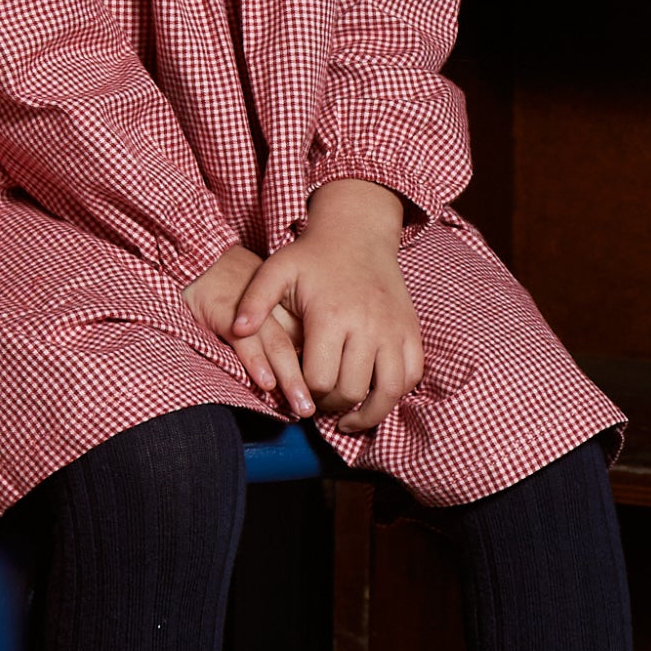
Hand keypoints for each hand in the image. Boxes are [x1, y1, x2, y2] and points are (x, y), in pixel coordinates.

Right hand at [184, 243, 313, 418]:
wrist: (204, 258)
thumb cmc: (240, 290)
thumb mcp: (269, 310)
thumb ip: (287, 338)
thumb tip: (308, 382)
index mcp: (290, 308)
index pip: (311, 342)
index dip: (318, 372)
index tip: (327, 401)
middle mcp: (276, 308)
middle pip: (300, 347)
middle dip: (310, 380)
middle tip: (318, 409)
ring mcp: (251, 310)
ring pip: (277, 346)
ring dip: (290, 378)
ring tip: (302, 404)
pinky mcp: (224, 311)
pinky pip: (244, 340)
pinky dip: (255, 361)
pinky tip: (266, 382)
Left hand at [231, 179, 422, 433]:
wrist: (357, 233)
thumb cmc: (312, 256)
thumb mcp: (276, 270)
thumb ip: (254, 300)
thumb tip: (238, 331)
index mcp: (331, 316)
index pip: (318, 379)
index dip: (303, 393)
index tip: (296, 390)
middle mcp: (366, 326)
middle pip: (350, 390)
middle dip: (330, 406)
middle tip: (317, 404)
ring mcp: (393, 329)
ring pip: (387, 391)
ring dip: (367, 412)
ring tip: (347, 417)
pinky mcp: (410, 330)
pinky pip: (412, 375)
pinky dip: (396, 394)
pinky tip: (375, 396)